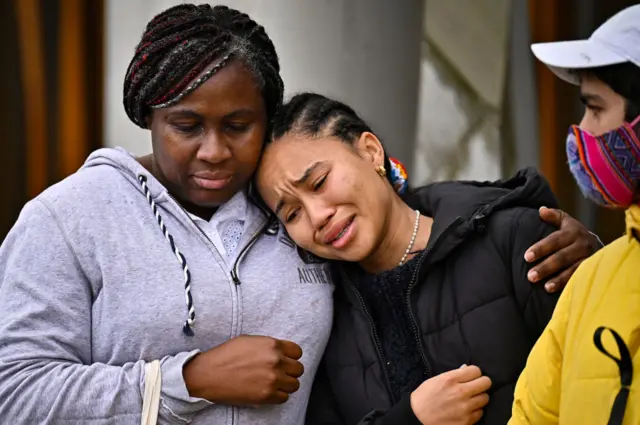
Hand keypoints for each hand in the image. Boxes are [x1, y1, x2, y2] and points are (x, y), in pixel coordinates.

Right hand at [183, 335, 303, 404]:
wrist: (209, 374)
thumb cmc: (226, 356)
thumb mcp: (249, 340)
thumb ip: (268, 345)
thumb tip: (280, 352)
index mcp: (272, 345)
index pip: (297, 352)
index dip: (292, 357)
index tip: (286, 361)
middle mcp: (275, 361)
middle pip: (298, 369)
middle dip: (290, 371)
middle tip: (280, 373)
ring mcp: (273, 379)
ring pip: (294, 385)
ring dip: (286, 385)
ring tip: (273, 383)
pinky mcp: (267, 395)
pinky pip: (284, 398)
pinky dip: (278, 396)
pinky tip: (267, 391)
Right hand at [410, 365, 490, 424]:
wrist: (417, 418)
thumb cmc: (424, 398)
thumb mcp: (435, 380)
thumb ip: (453, 375)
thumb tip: (466, 369)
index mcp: (451, 379)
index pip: (476, 370)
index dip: (474, 373)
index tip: (471, 376)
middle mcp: (460, 392)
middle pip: (486, 382)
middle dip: (481, 383)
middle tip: (476, 386)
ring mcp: (465, 407)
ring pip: (485, 398)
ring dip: (479, 397)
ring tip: (470, 399)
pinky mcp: (467, 420)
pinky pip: (480, 412)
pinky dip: (475, 411)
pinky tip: (466, 410)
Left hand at [524, 207, 599, 292]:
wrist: (599, 245)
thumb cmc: (574, 234)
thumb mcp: (566, 222)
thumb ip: (554, 216)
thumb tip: (541, 210)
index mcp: (573, 232)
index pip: (554, 240)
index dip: (540, 248)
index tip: (526, 257)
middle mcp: (582, 245)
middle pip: (562, 257)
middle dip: (546, 267)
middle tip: (530, 276)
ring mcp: (589, 259)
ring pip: (573, 270)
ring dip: (559, 280)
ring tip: (545, 287)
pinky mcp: (593, 270)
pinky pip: (581, 279)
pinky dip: (570, 286)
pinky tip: (560, 292)